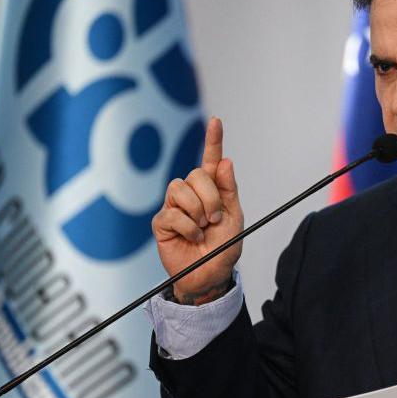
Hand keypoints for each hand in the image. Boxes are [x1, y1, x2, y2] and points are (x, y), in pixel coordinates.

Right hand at [151, 117, 243, 303]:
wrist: (210, 276)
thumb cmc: (223, 248)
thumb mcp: (235, 218)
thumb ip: (228, 190)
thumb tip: (224, 161)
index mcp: (211, 190)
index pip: (210, 161)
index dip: (212, 140)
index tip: (216, 122)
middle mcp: (191, 194)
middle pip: (195, 175)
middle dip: (210, 198)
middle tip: (215, 219)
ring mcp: (174, 206)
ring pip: (180, 189)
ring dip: (197, 211)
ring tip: (203, 228)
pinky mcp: (161, 222)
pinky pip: (173, 213)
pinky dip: (188, 227)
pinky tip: (192, 237)